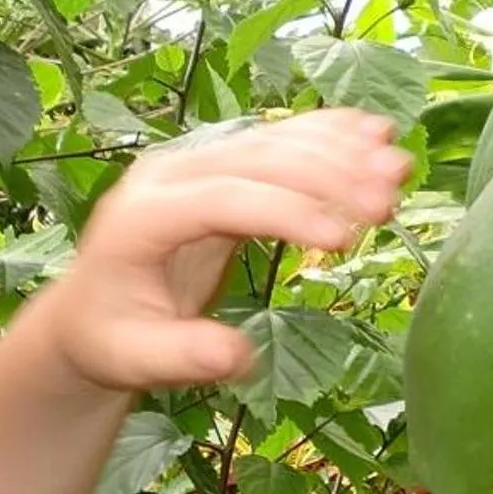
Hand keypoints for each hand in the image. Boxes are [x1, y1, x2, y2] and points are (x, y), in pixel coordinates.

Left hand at [40, 107, 413, 392]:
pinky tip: (375, 132)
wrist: (92, 313)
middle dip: (327, 177)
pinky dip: (328, 136)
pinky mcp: (222, 166)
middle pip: (255, 159)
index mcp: (141, 216)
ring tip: (400, 168)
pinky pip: (279, 141)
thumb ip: (184, 356)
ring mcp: (195, 162)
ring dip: (340, 151)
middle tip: (388, 203)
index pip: (221, 201)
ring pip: (275, 142)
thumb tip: (239, 356)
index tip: (341, 242)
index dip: (283, 213)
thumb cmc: (113, 340)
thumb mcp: (136, 361)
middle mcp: (169, 174)